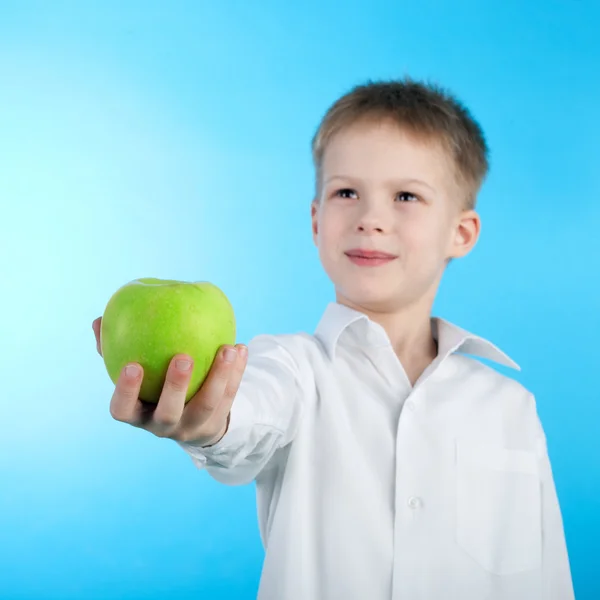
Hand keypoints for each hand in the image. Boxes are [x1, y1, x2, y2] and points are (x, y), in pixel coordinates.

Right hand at [92, 317, 246, 446]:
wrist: (192, 420)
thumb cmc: (152, 388)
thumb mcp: (134, 376)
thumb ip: (114, 351)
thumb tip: (98, 320)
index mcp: (138, 414)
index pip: (123, 410)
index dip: (126, 392)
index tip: (132, 365)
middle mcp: (164, 425)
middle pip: (168, 413)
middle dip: (175, 387)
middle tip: (184, 357)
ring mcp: (192, 426)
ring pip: (207, 405)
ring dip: (218, 376)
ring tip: (227, 349)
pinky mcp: (217, 421)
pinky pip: (230, 396)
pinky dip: (236, 372)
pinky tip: (240, 348)